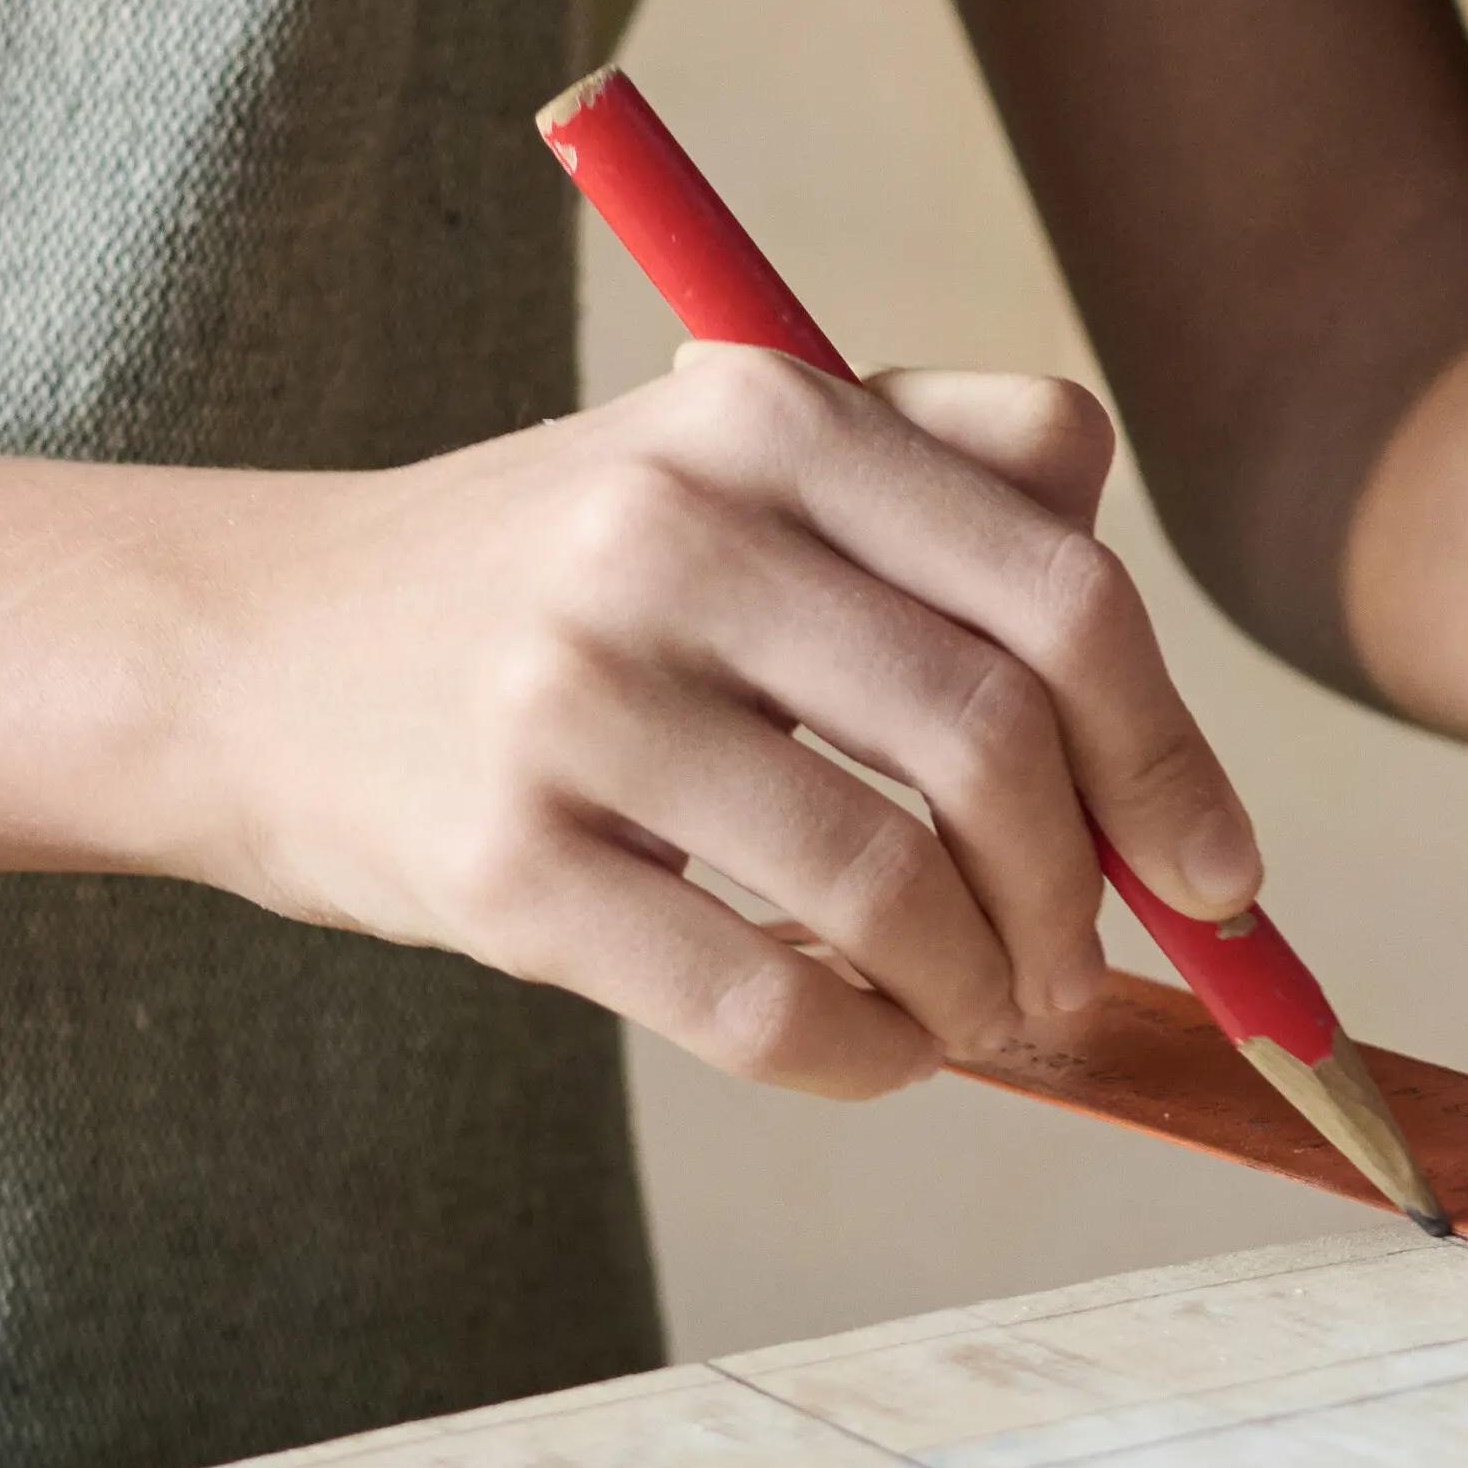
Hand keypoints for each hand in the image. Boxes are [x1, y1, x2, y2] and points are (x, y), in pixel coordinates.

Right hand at [166, 347, 1277, 1095]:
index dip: (1172, 757)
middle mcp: (667, 531)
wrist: (247, 654)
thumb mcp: (734, 451)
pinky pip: (756, 1004)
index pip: (1059, 596)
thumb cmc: (557, 569)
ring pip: (887, 889)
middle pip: (993, 745)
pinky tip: (879, 1051)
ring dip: (980, 988)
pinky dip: (863, 1056)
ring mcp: (570, 699)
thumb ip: (954, 474)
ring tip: (982, 1011)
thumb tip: (1153, 694)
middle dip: (1084, 893)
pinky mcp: (499, 865)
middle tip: (1088, 963)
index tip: (1220, 874)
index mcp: (762, 411)